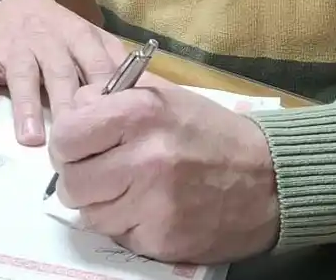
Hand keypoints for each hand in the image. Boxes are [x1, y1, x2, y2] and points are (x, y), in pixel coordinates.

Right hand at [0, 0, 127, 144]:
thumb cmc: (53, 27)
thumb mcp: (85, 34)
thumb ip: (109, 59)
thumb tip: (144, 93)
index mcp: (78, 36)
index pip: (96, 63)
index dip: (104, 91)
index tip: (114, 120)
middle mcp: (48, 40)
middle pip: (60, 73)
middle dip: (68, 104)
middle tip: (75, 138)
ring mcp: (15, 48)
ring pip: (22, 76)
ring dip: (26, 107)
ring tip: (30, 139)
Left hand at [49, 82, 279, 263]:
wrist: (269, 179)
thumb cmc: (211, 133)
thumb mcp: (164, 96)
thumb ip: (113, 97)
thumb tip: (73, 108)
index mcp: (140, 114)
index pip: (66, 135)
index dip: (67, 143)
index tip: (78, 145)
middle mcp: (144, 159)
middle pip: (72, 182)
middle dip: (79, 178)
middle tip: (99, 171)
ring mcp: (152, 204)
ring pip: (90, 214)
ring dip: (101, 204)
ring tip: (127, 189)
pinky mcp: (161, 240)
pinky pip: (118, 235)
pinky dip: (127, 224)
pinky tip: (149, 208)